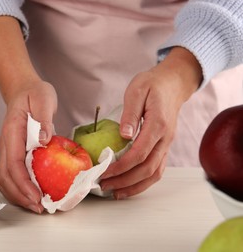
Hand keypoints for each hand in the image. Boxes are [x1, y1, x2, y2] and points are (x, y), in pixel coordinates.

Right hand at [0, 16, 57, 212]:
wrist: (23, 90)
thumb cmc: (34, 94)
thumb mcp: (44, 99)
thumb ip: (43, 118)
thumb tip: (43, 141)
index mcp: (12, 132)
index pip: (13, 163)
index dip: (23, 183)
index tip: (36, 196)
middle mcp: (6, 143)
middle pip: (5, 176)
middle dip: (20, 196)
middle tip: (39, 207)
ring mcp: (7, 149)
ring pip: (4, 179)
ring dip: (17, 195)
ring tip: (35, 205)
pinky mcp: (12, 153)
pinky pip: (10, 175)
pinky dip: (18, 188)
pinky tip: (31, 193)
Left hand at [99, 47, 201, 198]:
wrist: (173, 83)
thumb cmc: (152, 84)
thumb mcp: (137, 90)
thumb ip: (130, 113)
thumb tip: (123, 135)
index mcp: (158, 125)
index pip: (139, 154)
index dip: (121, 167)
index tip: (103, 172)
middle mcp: (165, 139)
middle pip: (147, 169)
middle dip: (124, 181)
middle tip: (104, 185)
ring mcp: (166, 144)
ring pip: (154, 173)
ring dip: (135, 186)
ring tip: (115, 192)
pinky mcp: (164, 146)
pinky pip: (156, 169)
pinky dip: (143, 181)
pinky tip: (129, 185)